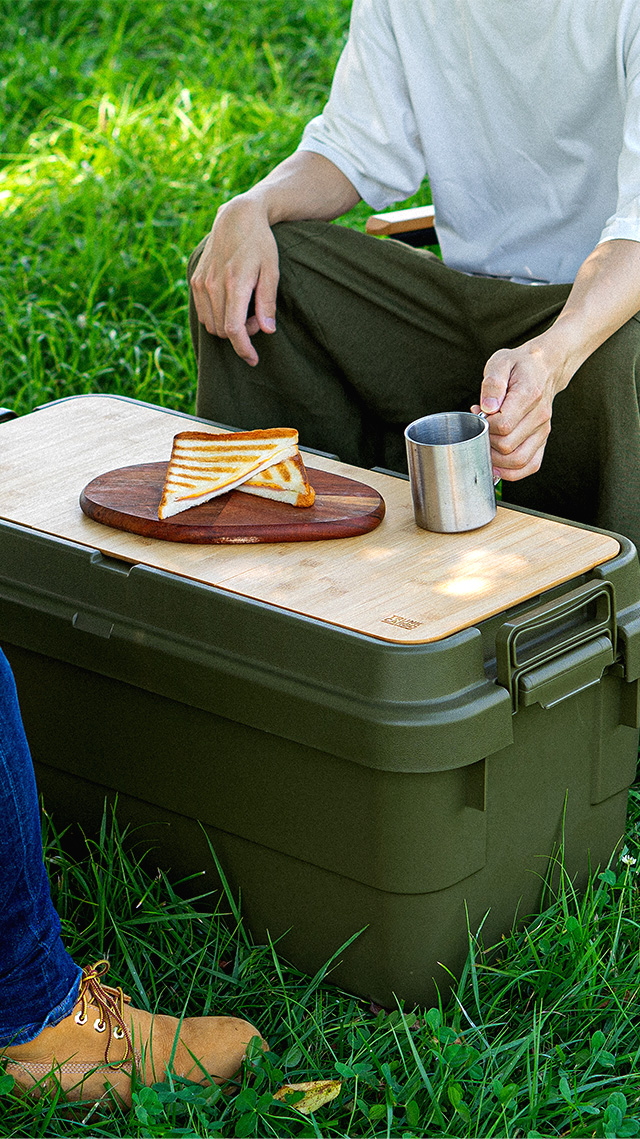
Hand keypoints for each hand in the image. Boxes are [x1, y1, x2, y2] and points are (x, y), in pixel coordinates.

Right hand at [190, 195, 278, 366]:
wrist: (236, 217)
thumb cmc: (260, 244)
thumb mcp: (271, 270)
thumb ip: (267, 302)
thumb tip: (267, 331)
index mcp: (234, 283)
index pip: (234, 329)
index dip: (244, 349)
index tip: (254, 360)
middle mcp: (212, 285)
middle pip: (223, 331)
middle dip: (242, 334)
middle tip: (259, 318)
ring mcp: (200, 283)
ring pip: (212, 325)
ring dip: (229, 327)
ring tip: (247, 309)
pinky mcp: (195, 280)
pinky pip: (204, 313)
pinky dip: (217, 317)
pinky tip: (232, 304)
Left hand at [471, 337, 569, 481]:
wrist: (544, 368)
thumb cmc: (519, 366)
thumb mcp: (500, 362)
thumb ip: (492, 383)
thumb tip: (487, 408)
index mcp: (529, 396)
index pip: (503, 425)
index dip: (485, 426)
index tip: (478, 415)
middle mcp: (540, 417)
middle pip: (507, 447)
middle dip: (486, 442)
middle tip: (480, 428)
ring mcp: (543, 431)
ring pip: (518, 461)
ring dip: (495, 458)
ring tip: (486, 442)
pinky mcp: (542, 441)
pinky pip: (530, 466)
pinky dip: (511, 472)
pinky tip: (497, 464)